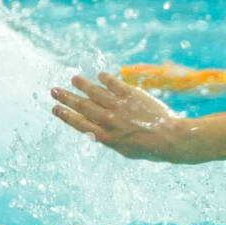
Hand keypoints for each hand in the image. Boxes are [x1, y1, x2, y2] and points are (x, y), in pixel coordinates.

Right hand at [51, 72, 190, 160]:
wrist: (171, 138)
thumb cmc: (149, 147)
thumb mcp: (125, 149)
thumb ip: (109, 138)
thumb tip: (94, 131)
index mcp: (107, 137)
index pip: (80, 124)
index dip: (66, 116)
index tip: (55, 109)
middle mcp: (110, 121)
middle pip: (84, 107)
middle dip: (67, 98)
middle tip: (54, 90)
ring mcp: (121, 107)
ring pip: (96, 93)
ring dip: (83, 85)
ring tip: (73, 79)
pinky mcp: (133, 96)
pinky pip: (115, 84)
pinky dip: (106, 79)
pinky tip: (99, 75)